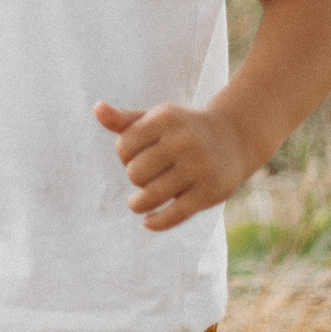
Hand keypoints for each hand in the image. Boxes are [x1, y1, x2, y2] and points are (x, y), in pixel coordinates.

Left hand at [94, 100, 255, 231]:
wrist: (234, 138)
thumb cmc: (183, 129)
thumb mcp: (156, 119)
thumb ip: (124, 120)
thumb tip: (97, 109)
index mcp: (165, 119)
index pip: (124, 147)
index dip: (124, 155)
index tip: (138, 155)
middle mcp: (182, 141)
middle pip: (135, 173)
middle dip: (136, 178)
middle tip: (147, 175)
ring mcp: (197, 167)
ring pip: (150, 196)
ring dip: (139, 203)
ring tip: (138, 203)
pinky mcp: (208, 192)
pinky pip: (175, 214)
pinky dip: (157, 222)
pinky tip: (148, 222)